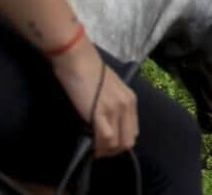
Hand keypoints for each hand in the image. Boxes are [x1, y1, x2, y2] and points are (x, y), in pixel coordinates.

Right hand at [51, 39, 138, 157]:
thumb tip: (108, 124)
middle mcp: (127, 105)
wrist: (77, 60)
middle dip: (114, 150)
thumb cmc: (89, 72)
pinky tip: (90, 146)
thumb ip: (113, 105)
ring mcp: (115, 109)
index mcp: (131, 99)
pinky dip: (98, 146)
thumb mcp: (110, 89)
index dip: (121, 142)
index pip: (133, 131)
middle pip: (128, 141)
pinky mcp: (100, 112)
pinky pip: (105, 139)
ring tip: (93, 150)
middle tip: (99, 151)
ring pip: (117, 143)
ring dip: (104, 150)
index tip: (108, 145)